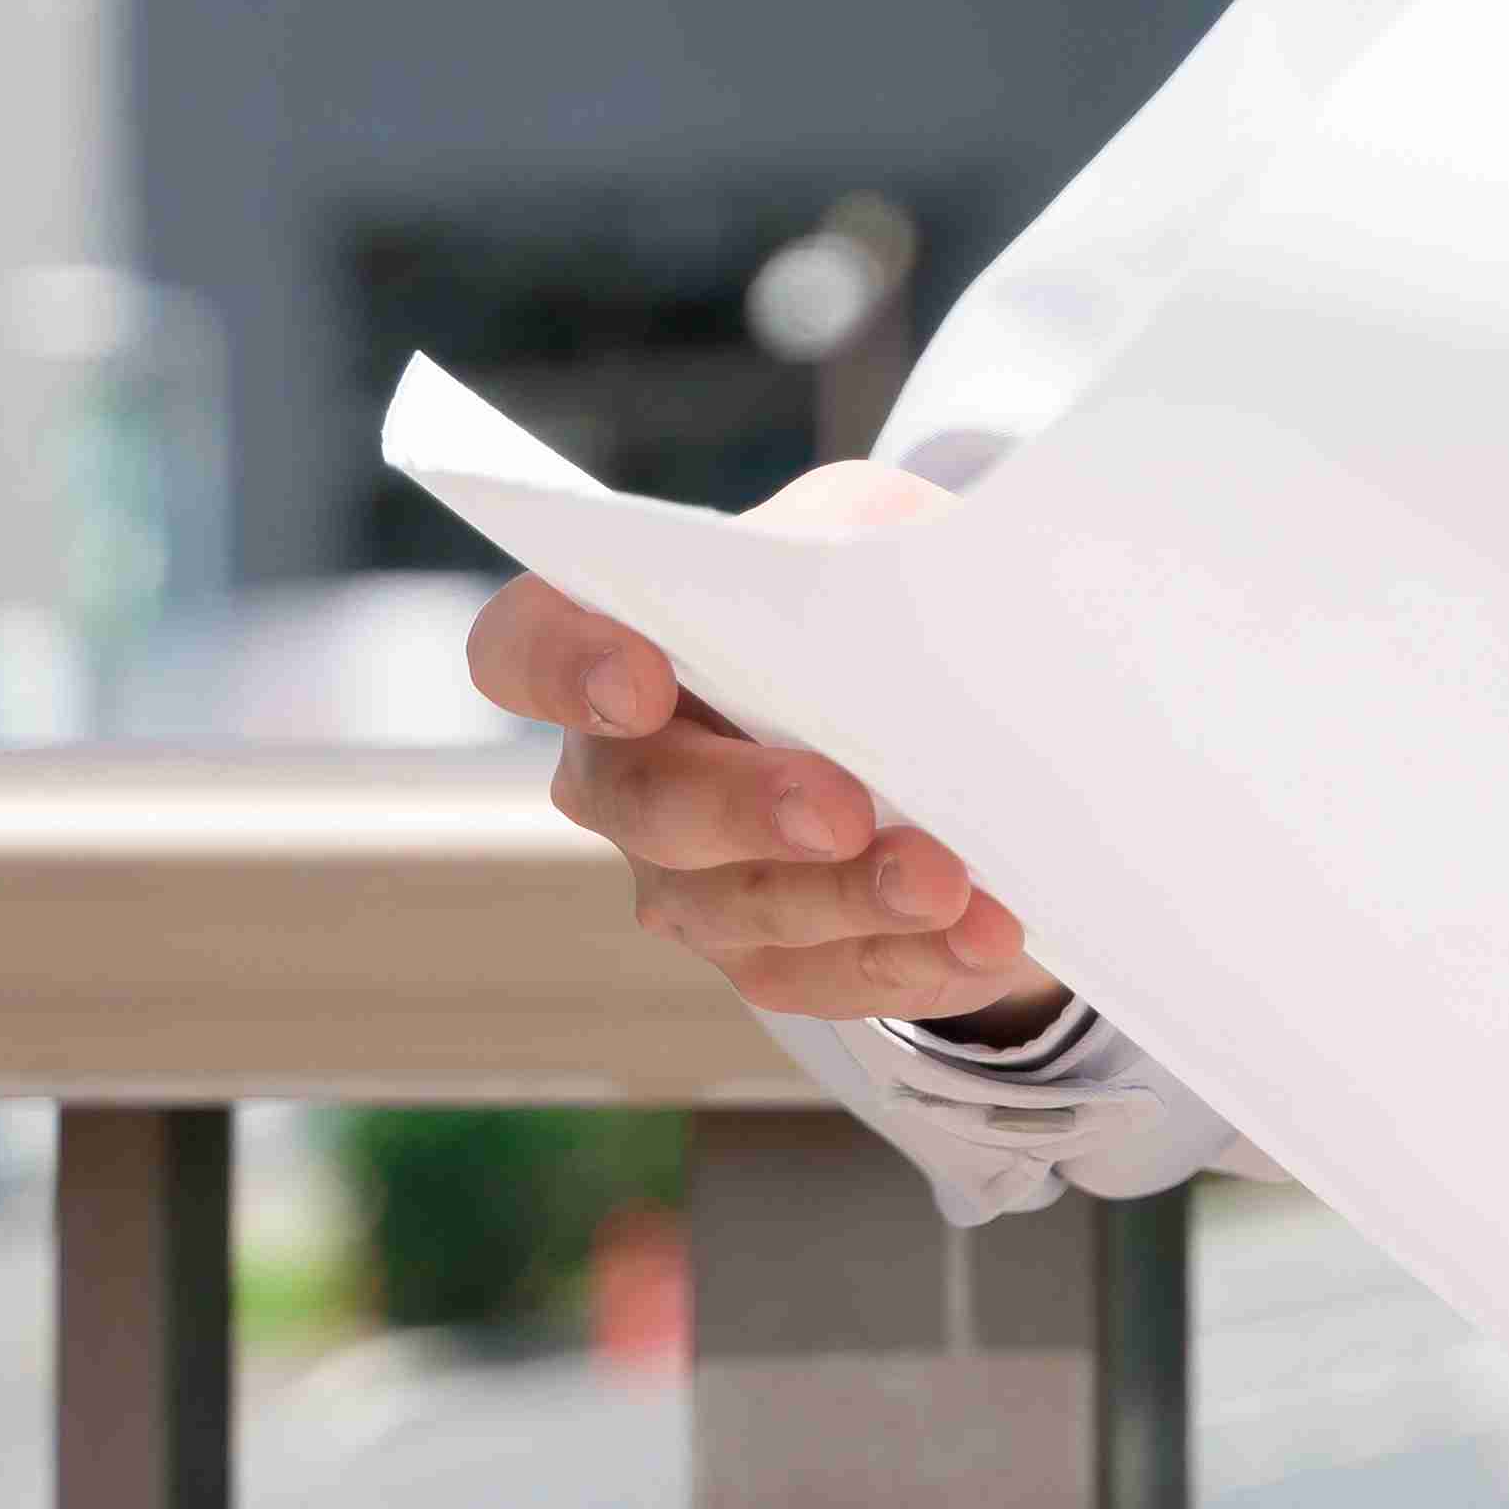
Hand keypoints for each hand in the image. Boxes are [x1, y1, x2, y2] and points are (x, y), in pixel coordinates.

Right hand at [464, 459, 1053, 1028]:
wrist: (963, 708)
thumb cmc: (881, 595)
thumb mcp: (874, 532)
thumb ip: (857, 544)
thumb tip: (898, 585)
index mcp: (619, 640)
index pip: (524, 649)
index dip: (562, 667)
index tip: (641, 683)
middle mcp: (627, 772)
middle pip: (645, 803)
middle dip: (747, 808)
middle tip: (842, 811)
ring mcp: (686, 879)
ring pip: (738, 908)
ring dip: (850, 901)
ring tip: (949, 885)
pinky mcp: (768, 957)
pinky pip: (825, 976)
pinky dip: (914, 958)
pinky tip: (984, 934)